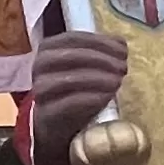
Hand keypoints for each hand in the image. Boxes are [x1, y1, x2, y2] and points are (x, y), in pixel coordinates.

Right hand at [31, 31, 131, 164]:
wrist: (56, 126)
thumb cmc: (73, 91)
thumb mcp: (86, 67)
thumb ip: (100, 53)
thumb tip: (121, 43)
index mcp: (49, 49)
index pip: (73, 38)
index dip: (100, 42)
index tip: (123, 50)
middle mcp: (40, 66)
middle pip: (70, 56)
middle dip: (101, 59)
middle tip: (123, 66)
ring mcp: (40, 90)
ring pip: (67, 79)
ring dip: (97, 78)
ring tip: (117, 82)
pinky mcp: (46, 113)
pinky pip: (68, 103)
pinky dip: (90, 98)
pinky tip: (106, 97)